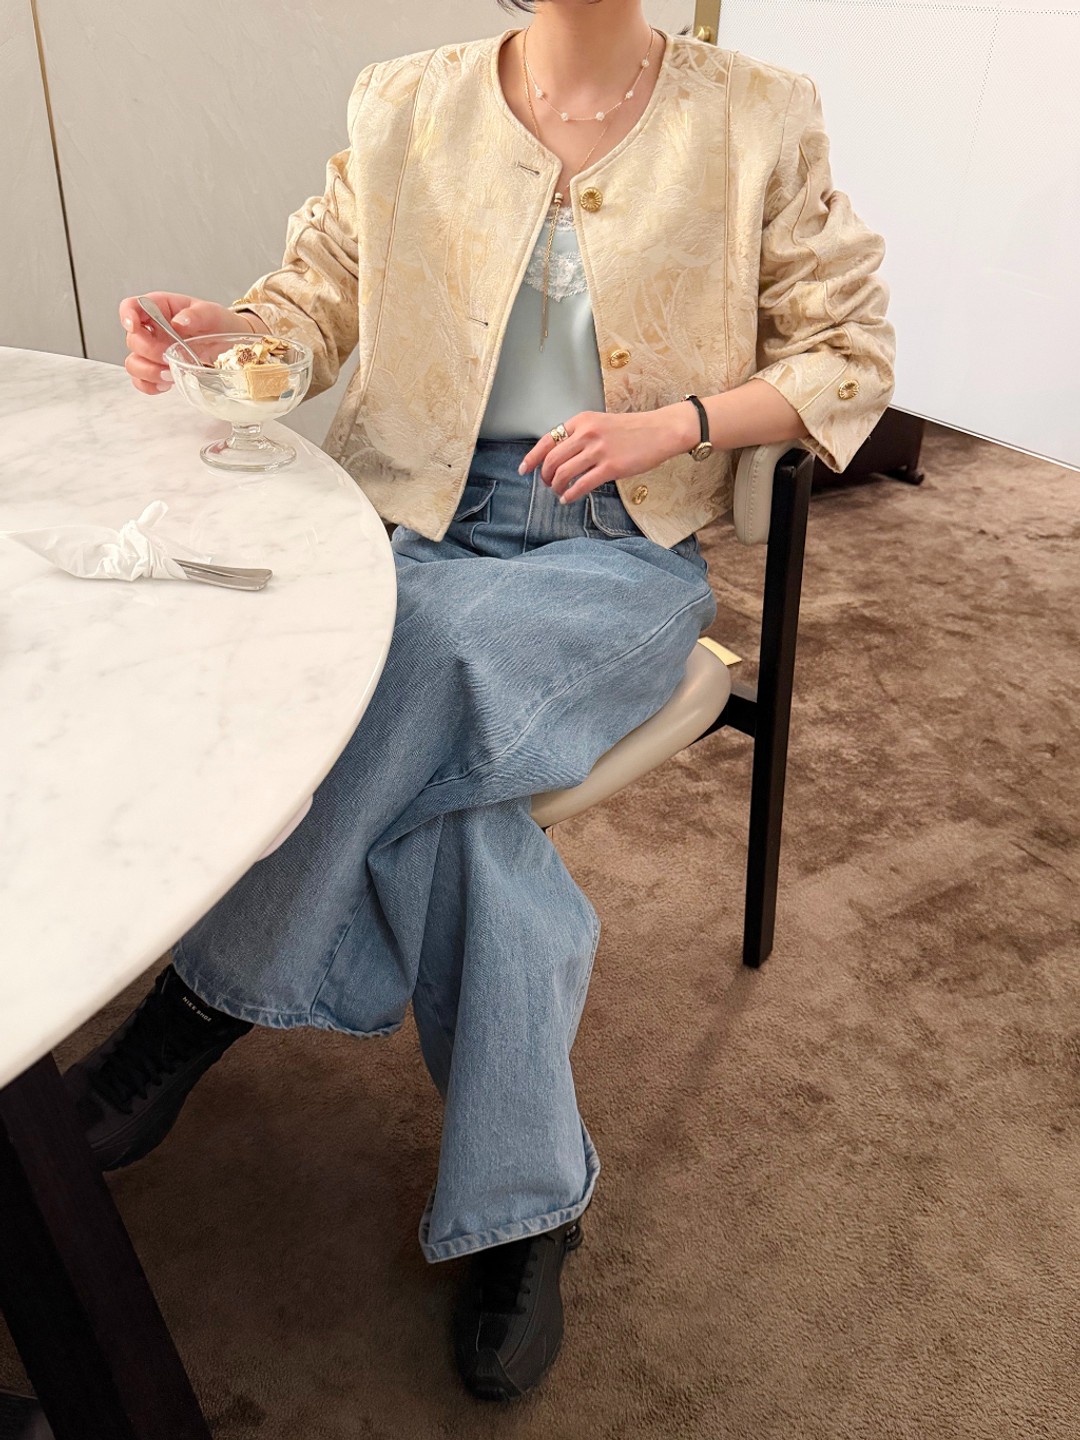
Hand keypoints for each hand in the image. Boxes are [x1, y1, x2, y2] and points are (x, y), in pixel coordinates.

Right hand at [117, 292, 265, 395]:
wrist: (232, 346)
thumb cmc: (220, 324)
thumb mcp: (213, 313)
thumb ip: (196, 314)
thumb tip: (179, 322)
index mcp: (161, 308)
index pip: (132, 306)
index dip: (127, 315)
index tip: (133, 326)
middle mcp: (153, 330)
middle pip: (132, 340)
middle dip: (149, 351)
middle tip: (170, 357)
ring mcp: (153, 351)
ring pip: (133, 363)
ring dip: (149, 372)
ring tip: (171, 374)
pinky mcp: (158, 370)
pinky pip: (142, 381)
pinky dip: (150, 385)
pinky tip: (168, 384)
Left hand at [518, 404, 699, 503]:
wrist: (661, 430)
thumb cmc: (634, 430)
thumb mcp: (602, 423)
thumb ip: (581, 435)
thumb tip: (561, 455)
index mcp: (582, 420)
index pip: (547, 440)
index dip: (532, 457)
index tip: (524, 469)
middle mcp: (587, 433)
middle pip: (552, 459)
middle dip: (545, 476)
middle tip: (547, 484)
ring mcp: (598, 450)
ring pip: (563, 473)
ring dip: (556, 486)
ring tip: (558, 492)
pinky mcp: (610, 467)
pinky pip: (581, 485)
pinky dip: (570, 494)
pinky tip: (568, 498)